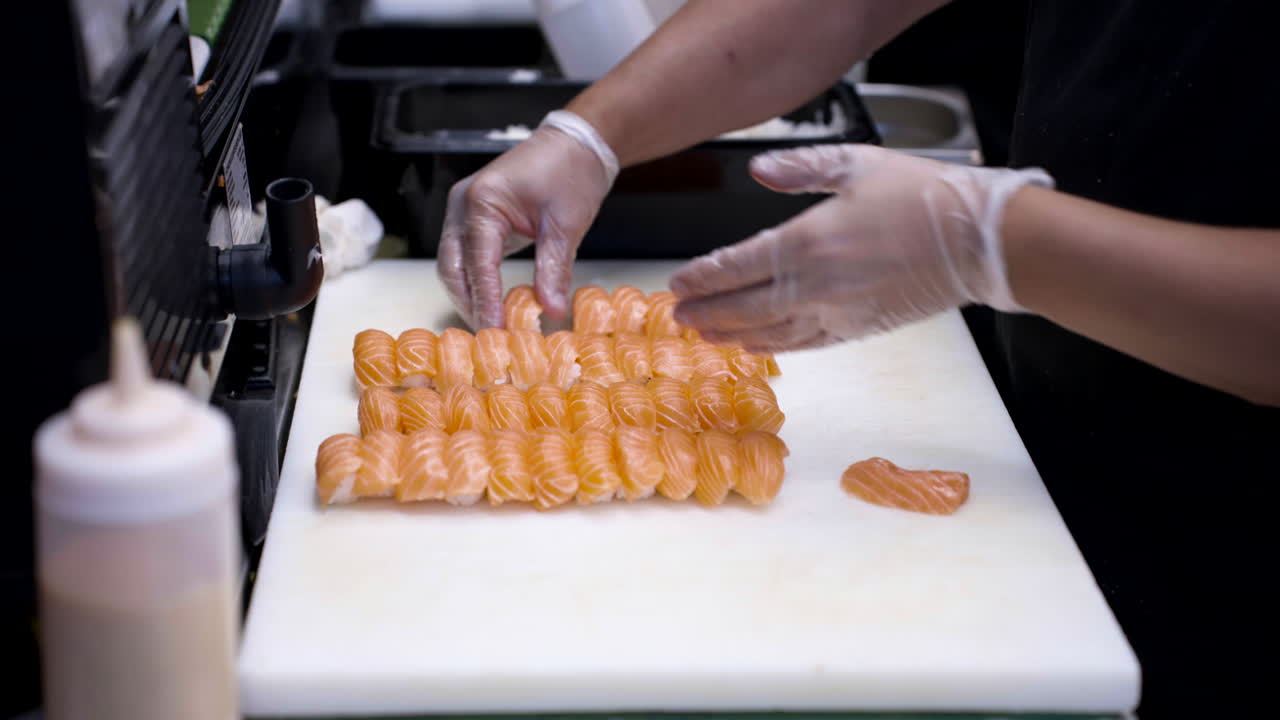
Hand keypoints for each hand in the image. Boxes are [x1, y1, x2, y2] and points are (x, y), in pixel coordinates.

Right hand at [438, 111, 618, 327]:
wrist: (575, 144)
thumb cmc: (571, 172)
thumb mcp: (566, 223)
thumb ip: (554, 268)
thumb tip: (552, 310)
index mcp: (483, 201)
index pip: (478, 262)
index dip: (486, 301)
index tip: (496, 332)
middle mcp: (462, 204)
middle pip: (452, 267)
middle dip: (470, 304)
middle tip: (492, 338)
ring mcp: (462, 210)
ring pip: (452, 264)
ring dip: (469, 296)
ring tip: (492, 326)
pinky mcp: (472, 217)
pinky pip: (463, 256)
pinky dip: (474, 281)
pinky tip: (491, 303)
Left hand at [668, 144, 1052, 351]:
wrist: (980, 241)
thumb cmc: (922, 196)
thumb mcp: (857, 165)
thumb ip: (800, 167)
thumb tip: (757, 171)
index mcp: (808, 241)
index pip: (737, 265)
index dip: (703, 276)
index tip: (675, 283)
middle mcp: (814, 285)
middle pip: (744, 305)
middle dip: (706, 310)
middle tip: (676, 315)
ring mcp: (836, 312)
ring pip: (768, 331)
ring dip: (731, 333)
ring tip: (703, 333)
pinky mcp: (858, 329)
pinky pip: (803, 344)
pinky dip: (772, 346)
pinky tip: (753, 346)